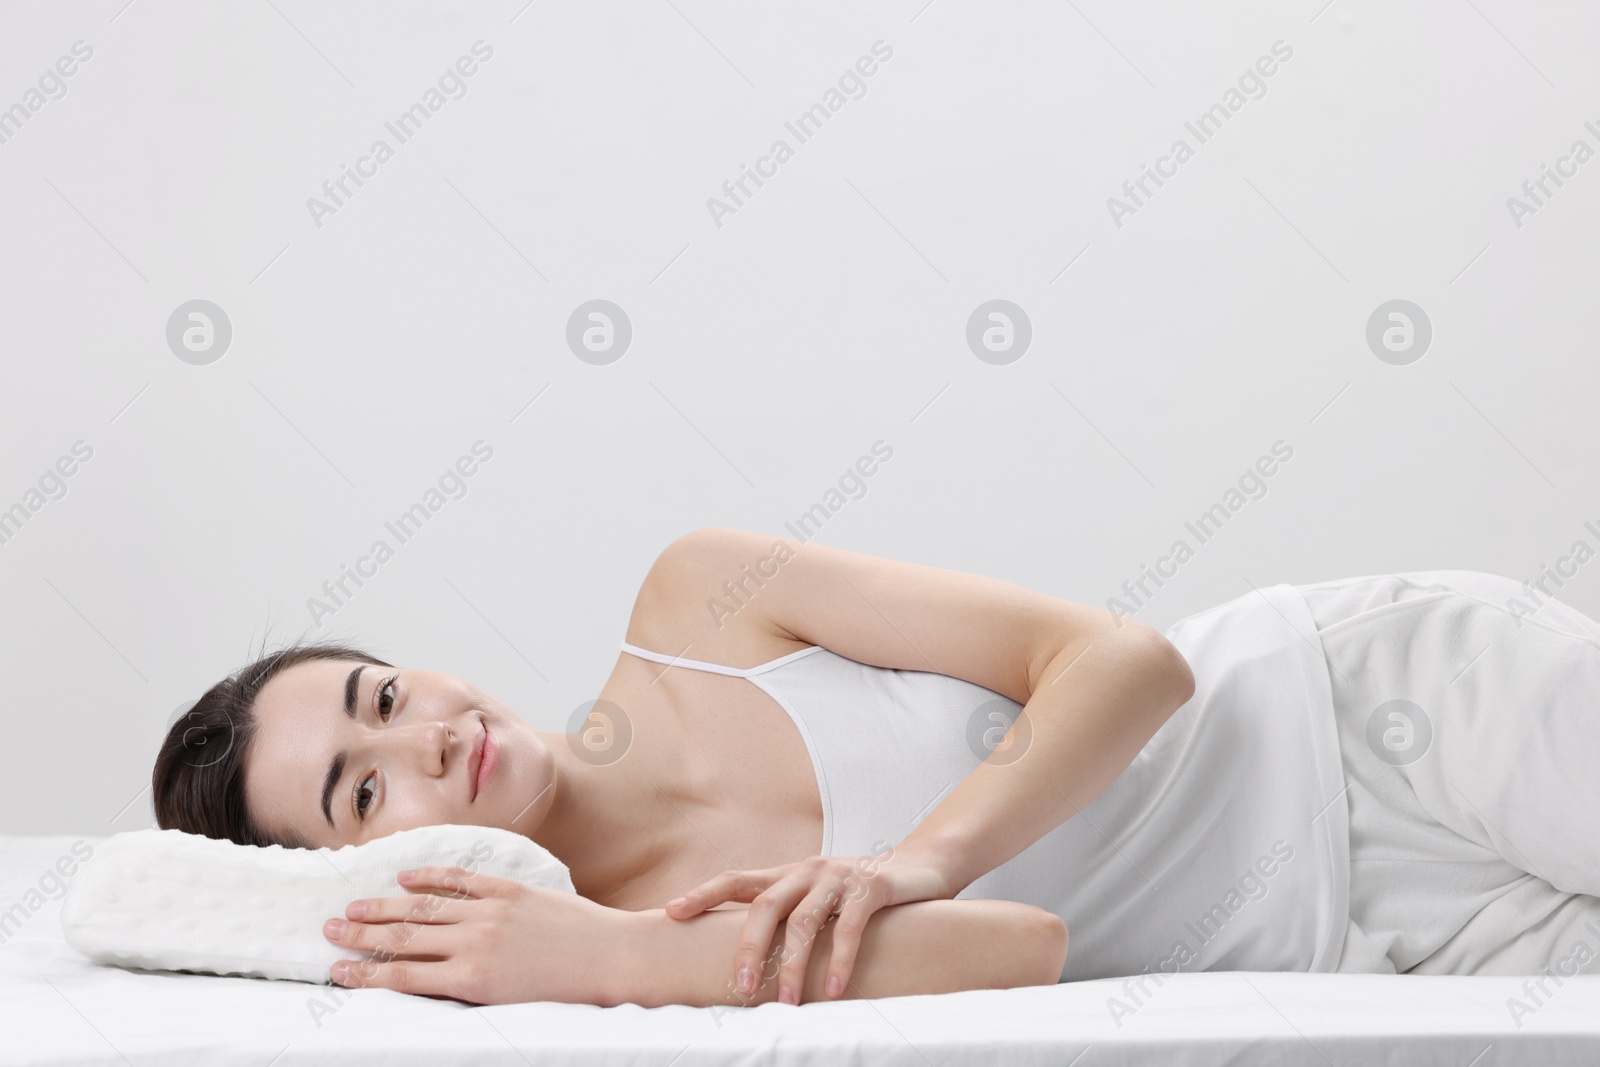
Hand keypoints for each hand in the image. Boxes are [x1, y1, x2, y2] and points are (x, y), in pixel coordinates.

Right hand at [322, 866, 627, 1004]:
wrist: (610, 960)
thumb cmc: (562, 991)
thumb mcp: (506, 1002)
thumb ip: (464, 988)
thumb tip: (426, 979)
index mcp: (471, 980)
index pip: (402, 977)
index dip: (364, 974)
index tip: (335, 971)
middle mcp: (473, 943)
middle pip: (403, 937)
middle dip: (361, 936)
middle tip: (327, 931)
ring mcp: (490, 912)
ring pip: (423, 906)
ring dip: (383, 906)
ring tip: (352, 906)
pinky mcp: (509, 890)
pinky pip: (462, 879)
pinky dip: (431, 875)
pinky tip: (405, 875)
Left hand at [663, 847, 953, 1004]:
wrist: (920, 867)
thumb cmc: (858, 895)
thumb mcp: (817, 901)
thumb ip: (788, 920)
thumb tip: (748, 962)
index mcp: (787, 875)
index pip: (736, 880)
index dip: (703, 895)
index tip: (671, 913)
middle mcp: (806, 871)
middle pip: (764, 905)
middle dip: (748, 947)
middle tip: (737, 986)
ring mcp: (838, 876)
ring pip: (804, 920)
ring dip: (792, 964)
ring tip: (785, 1002)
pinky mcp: (870, 887)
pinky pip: (849, 926)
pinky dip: (838, 959)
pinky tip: (833, 989)